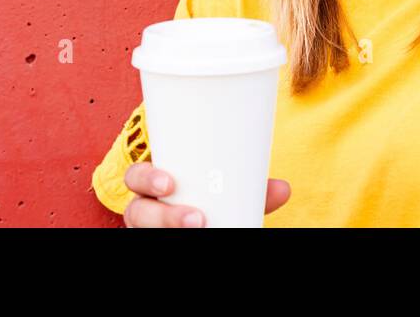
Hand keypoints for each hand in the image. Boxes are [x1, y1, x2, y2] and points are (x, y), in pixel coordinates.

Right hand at [121, 163, 291, 226]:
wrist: (206, 224)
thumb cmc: (210, 202)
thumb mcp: (226, 194)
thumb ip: (251, 191)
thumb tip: (282, 189)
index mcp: (157, 185)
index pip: (136, 176)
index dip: (146, 177)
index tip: (169, 183)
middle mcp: (145, 209)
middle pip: (137, 211)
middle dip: (164, 216)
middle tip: (197, 219)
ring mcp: (148, 229)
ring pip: (143, 230)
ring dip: (169, 229)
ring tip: (200, 230)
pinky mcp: (154, 240)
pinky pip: (154, 242)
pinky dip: (172, 240)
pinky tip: (195, 243)